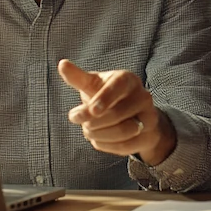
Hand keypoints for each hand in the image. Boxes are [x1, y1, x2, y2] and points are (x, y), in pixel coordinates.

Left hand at [57, 59, 176, 165]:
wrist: (131, 113)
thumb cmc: (106, 95)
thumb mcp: (93, 84)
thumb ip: (78, 77)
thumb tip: (62, 64)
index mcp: (127, 79)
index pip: (118, 86)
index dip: (104, 98)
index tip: (91, 110)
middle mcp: (142, 95)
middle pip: (118, 113)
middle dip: (94, 122)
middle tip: (81, 123)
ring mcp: (148, 116)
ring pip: (124, 131)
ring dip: (100, 134)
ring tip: (89, 131)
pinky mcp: (148, 135)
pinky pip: (126, 146)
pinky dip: (107, 145)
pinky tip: (98, 139)